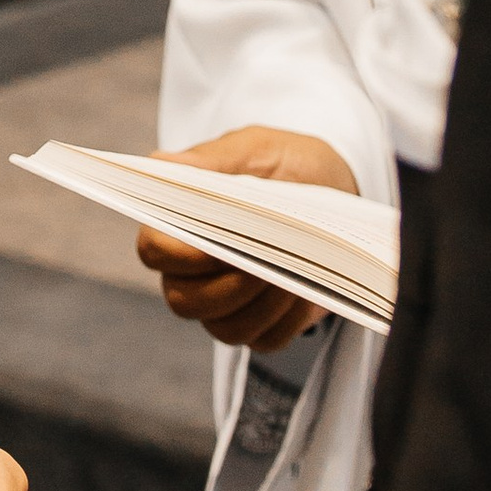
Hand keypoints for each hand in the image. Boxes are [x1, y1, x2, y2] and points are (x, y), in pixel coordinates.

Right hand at [136, 125, 356, 351]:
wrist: (336, 189)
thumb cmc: (286, 164)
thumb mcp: (256, 149)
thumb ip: (213, 160)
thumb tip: (163, 162)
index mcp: (177, 224)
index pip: (154, 251)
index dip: (181, 254)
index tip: (222, 240)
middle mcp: (191, 272)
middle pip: (185, 301)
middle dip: (229, 287)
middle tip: (268, 259)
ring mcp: (224, 303)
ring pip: (226, 328)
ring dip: (262, 305)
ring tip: (293, 273)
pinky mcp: (261, 325)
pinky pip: (265, 340)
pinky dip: (288, 320)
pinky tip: (306, 290)